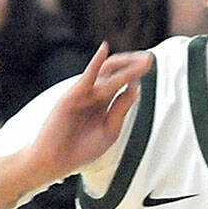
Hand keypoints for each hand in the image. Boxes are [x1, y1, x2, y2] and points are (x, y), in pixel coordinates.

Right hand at [28, 42, 151, 182]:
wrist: (57, 159)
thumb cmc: (82, 148)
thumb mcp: (110, 129)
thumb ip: (121, 109)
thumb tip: (135, 89)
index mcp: (105, 103)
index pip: (123, 84)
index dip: (136, 76)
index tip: (148, 68)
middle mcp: (95, 95)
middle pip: (116, 73)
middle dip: (133, 66)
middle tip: (149, 59)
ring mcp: (84, 93)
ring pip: (106, 73)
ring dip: (124, 64)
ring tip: (140, 59)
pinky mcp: (73, 95)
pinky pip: (87, 76)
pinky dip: (96, 63)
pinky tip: (104, 50)